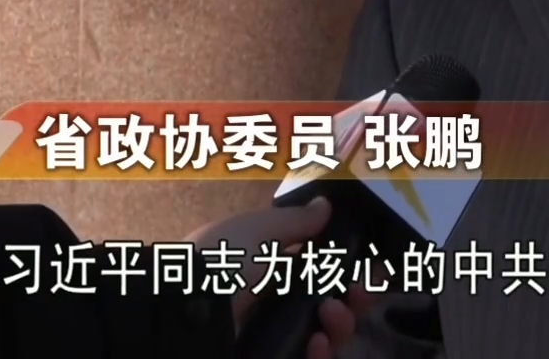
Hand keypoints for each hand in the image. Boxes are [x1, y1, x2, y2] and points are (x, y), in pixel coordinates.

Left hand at [188, 197, 377, 358]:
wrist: (180, 312)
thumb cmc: (220, 261)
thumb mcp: (255, 230)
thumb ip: (293, 222)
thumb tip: (325, 205)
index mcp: (270, 269)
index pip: (320, 274)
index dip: (349, 272)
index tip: (368, 271)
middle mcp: (274, 306)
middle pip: (332, 309)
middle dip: (354, 301)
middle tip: (358, 294)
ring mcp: (273, 339)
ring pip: (326, 340)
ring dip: (341, 327)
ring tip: (330, 317)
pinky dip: (322, 357)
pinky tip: (317, 345)